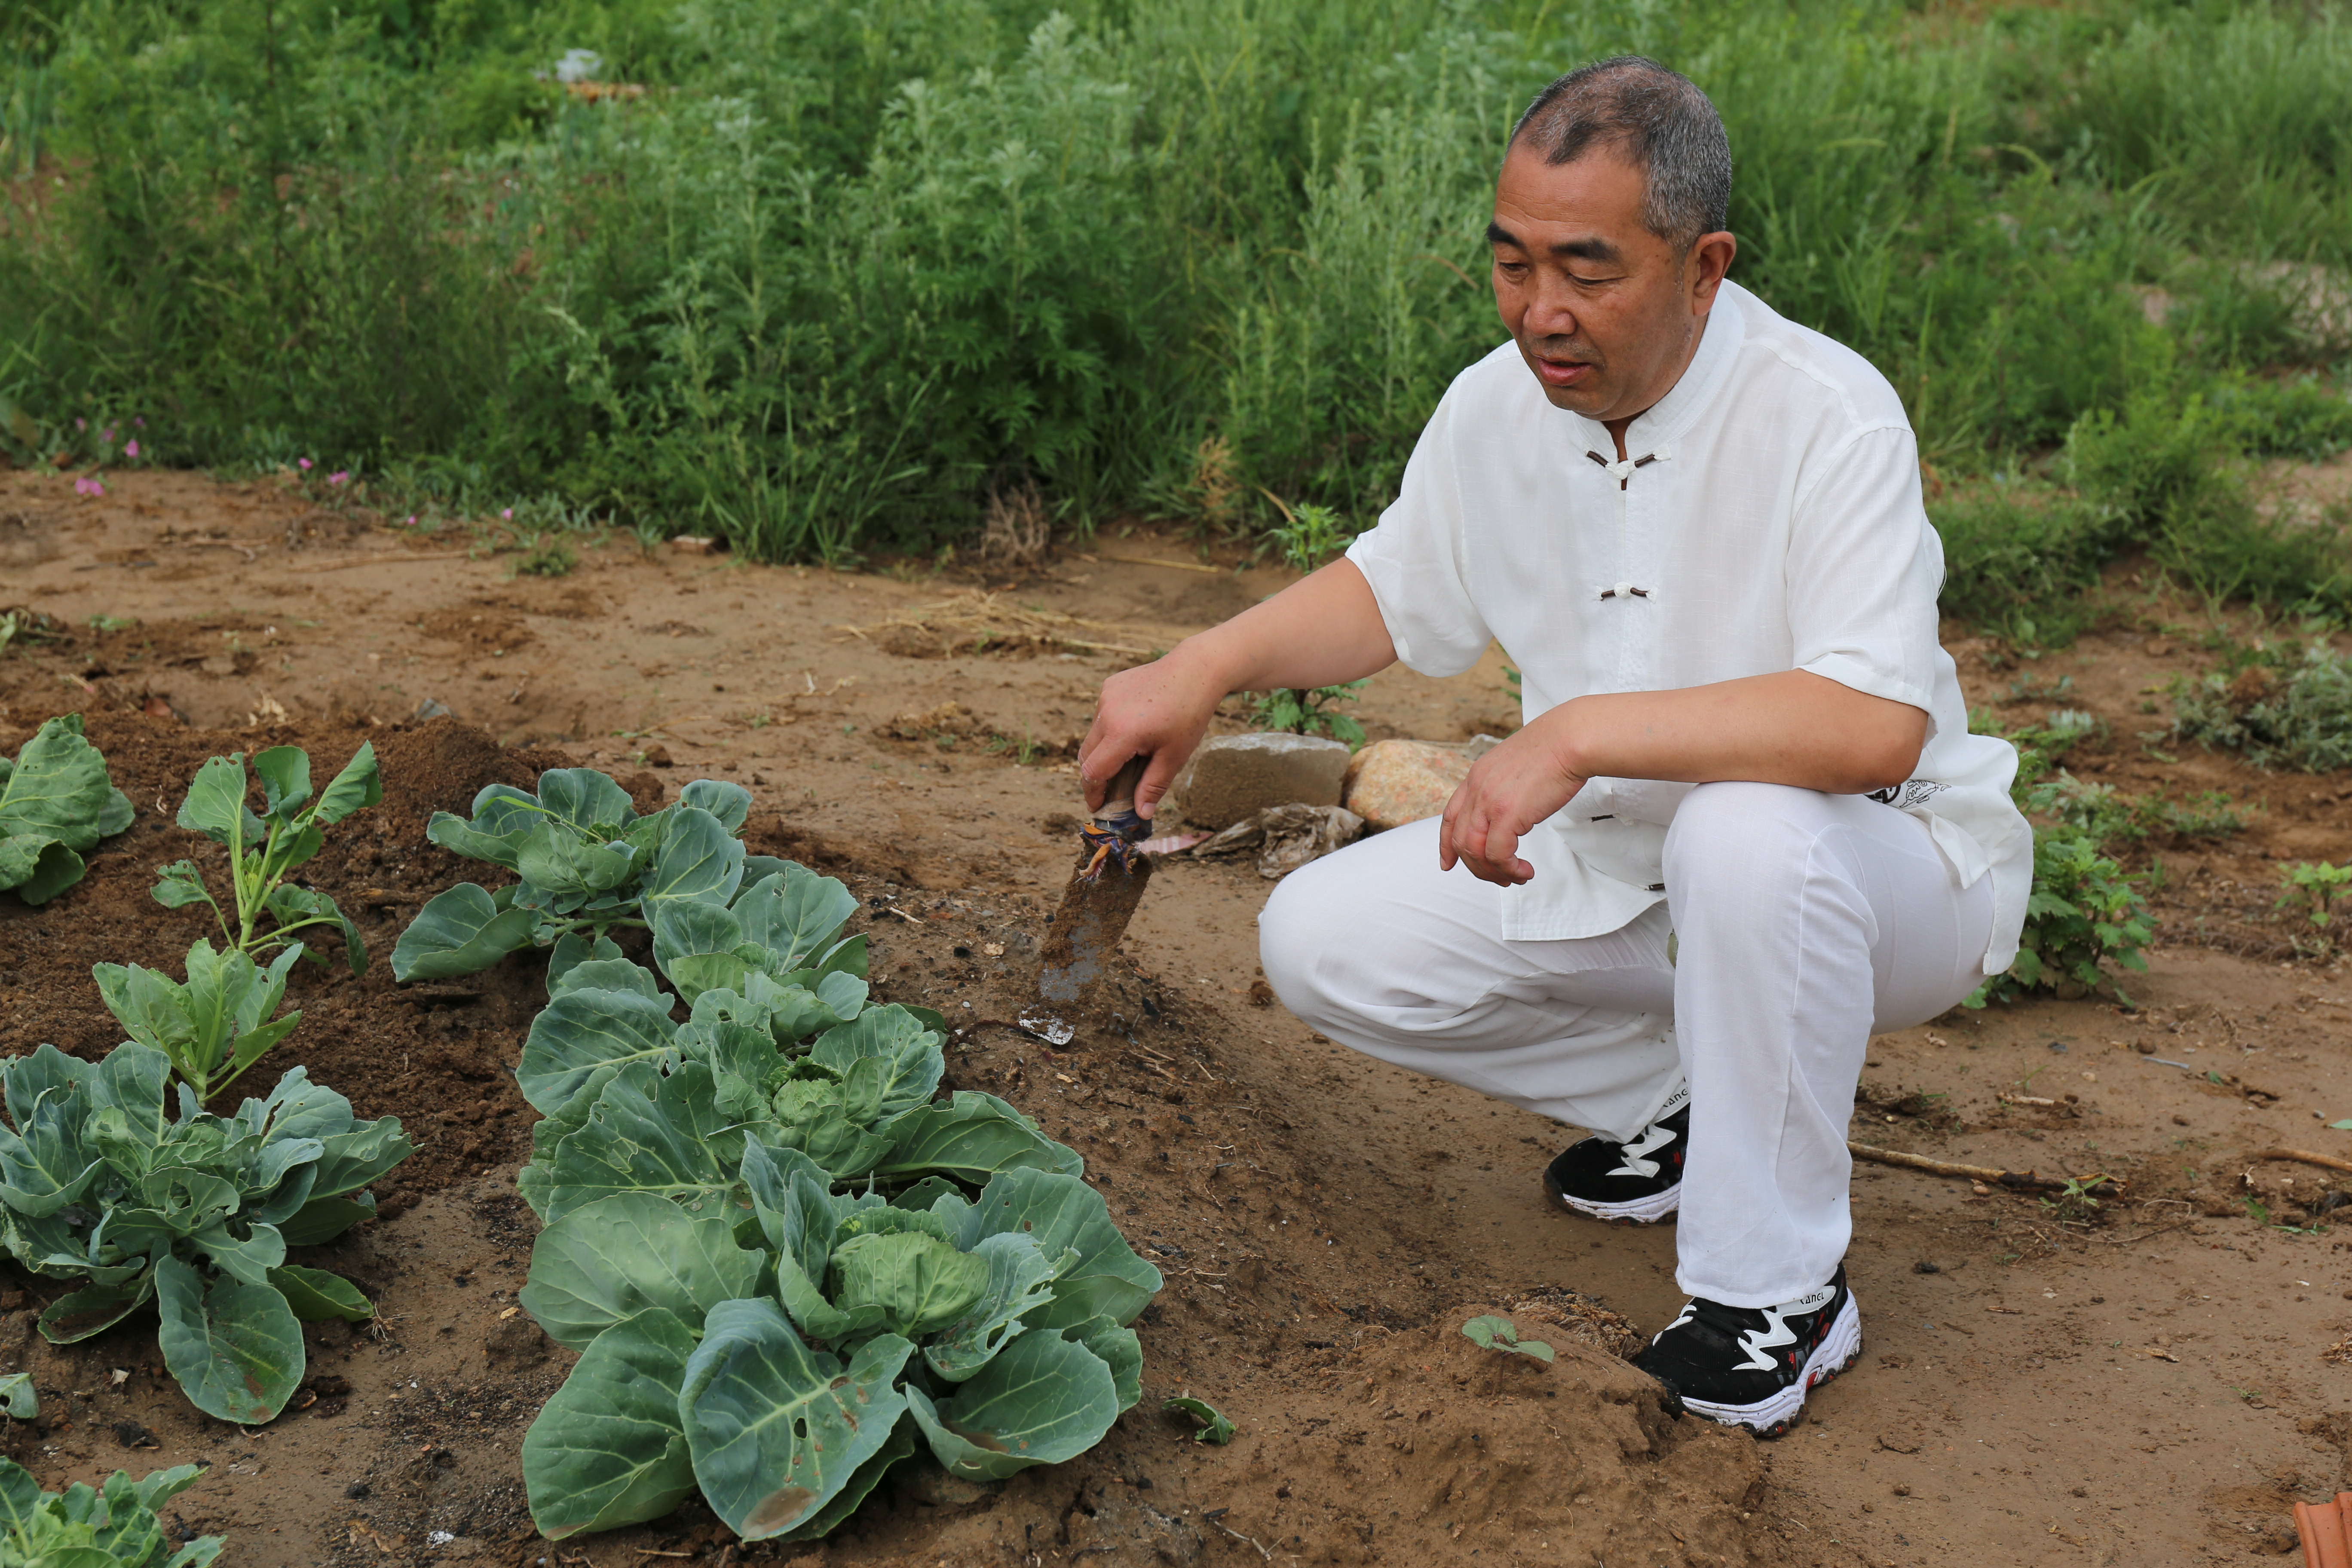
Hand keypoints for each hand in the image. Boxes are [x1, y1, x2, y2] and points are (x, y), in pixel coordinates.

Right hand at [1077, 644, 1229, 818]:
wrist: (1197, 669)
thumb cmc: (1190, 714)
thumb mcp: (1174, 756)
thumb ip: (1153, 786)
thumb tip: (1141, 814)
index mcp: (1122, 733)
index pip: (1093, 771)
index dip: (1093, 793)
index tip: (1098, 806)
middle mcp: (1107, 712)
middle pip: (1087, 755)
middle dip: (1096, 775)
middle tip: (1112, 789)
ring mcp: (1106, 696)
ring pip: (1093, 735)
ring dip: (1105, 750)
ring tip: (1131, 756)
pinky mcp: (1110, 685)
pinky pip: (1102, 715)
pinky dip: (1111, 728)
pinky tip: (1136, 726)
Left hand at [1437, 708, 1589, 885]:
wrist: (1570, 739)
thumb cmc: (1554, 750)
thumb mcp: (1514, 766)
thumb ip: (1503, 787)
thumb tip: (1512, 809)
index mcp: (1476, 776)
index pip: (1450, 816)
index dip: (1446, 844)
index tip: (1448, 862)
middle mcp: (1477, 789)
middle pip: (1460, 840)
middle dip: (1476, 867)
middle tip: (1497, 877)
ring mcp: (1489, 802)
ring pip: (1475, 852)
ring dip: (1493, 872)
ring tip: (1515, 877)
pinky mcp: (1507, 814)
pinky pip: (1498, 854)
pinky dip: (1509, 869)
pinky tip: (1524, 870)